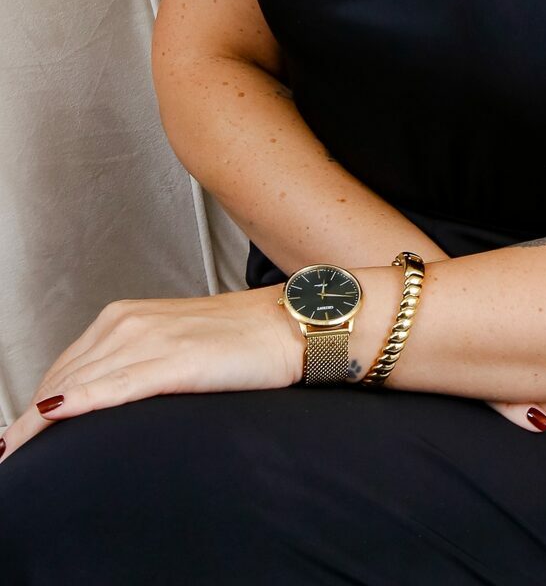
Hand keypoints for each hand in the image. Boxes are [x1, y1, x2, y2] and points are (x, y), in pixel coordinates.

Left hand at [0, 285, 297, 467]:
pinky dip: (81, 403)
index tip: (16, 438)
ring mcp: (150, 338)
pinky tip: (53, 417)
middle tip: (6, 456)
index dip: (35, 405)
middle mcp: (129, 322)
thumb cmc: (240, 340)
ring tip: (15, 454)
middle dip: (29, 422)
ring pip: (79, 385)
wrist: (289, 326)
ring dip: (38, 423)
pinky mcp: (175, 360)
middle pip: (62, 378)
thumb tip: (106, 398)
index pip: (64, 367)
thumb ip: (135, 364)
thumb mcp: (174, 345)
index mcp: (126, 317)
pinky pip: (116, 386)